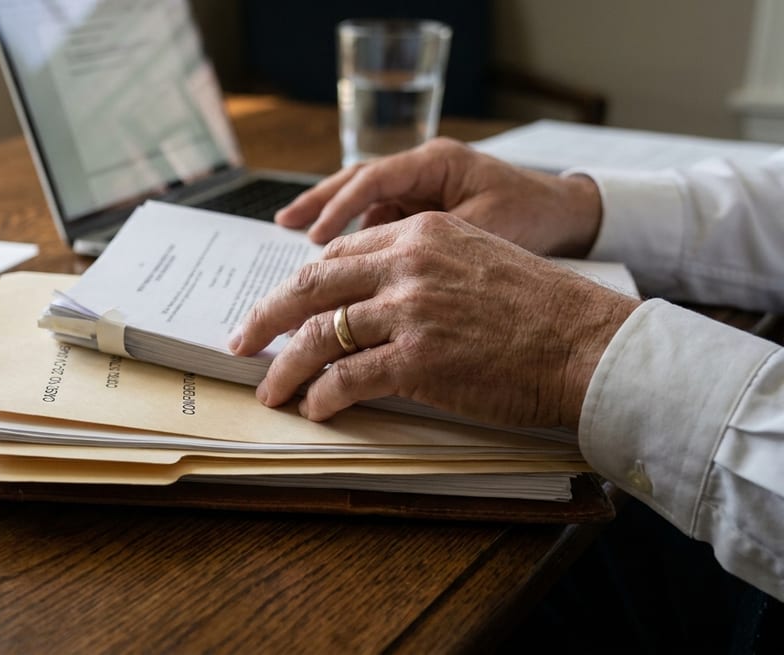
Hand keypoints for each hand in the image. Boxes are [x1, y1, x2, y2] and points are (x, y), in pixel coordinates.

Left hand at [228, 212, 639, 427]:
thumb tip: (368, 295)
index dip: (300, 284)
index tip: (280, 305)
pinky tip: (315, 409)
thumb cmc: (539, 308)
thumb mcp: (475, 257)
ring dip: (286, 368)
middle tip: (241, 341)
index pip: (337, 253)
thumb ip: (420, 265)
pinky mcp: (418, 359)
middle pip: (311, 285)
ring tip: (270, 390)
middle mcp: (408, 262)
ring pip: (320, 335)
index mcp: (420, 231)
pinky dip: (323, 396)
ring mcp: (410, 310)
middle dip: (266, 316)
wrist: (587, 343)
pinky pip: (347, 378)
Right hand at [277, 138, 602, 255]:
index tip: (314, 237)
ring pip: (366, 197)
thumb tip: (383, 275)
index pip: (375, 177)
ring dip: (333, 218)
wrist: (568, 215)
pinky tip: (339, 258)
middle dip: (319, 202)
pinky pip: (382, 216)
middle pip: (358, 179)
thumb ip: (435, 247)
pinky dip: (359, 235)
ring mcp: (423, 184)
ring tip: (298, 238)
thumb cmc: (534, 220)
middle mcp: (425, 167)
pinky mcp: (425, 205)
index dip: (339, 208)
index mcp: (438, 161)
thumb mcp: (485, 233)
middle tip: (284, 224)